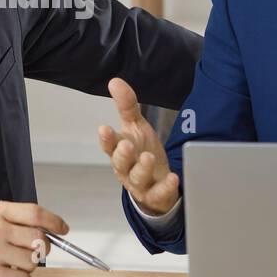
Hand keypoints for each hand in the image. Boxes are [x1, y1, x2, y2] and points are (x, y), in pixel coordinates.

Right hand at [0, 201, 67, 276]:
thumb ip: (18, 220)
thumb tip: (51, 229)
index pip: (35, 213)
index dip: (54, 221)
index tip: (62, 228)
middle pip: (38, 238)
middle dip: (42, 247)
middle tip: (33, 251)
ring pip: (33, 261)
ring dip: (28, 266)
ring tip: (12, 263)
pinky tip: (8, 275)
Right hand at [96, 77, 180, 215]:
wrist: (154, 185)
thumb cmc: (141, 152)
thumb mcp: (135, 128)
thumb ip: (126, 106)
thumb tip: (115, 81)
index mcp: (119, 151)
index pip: (109, 145)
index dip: (106, 138)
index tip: (104, 128)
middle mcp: (126, 169)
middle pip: (120, 163)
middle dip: (122, 155)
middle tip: (126, 145)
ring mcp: (140, 184)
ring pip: (138, 178)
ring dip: (142, 168)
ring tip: (148, 157)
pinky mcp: (156, 195)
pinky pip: (159, 193)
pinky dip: (165, 186)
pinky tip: (172, 177)